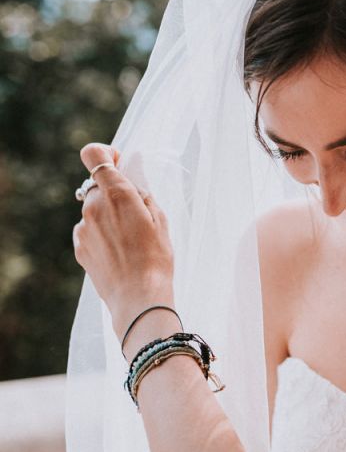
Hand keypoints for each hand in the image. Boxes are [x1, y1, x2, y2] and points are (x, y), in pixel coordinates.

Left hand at [73, 143, 175, 341]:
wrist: (139, 297)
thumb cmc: (156, 258)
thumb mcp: (161, 220)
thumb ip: (143, 193)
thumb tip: (133, 177)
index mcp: (117, 193)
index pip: (94, 154)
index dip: (106, 154)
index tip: (120, 164)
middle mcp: (94, 206)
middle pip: (99, 185)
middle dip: (115, 192)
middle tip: (137, 213)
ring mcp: (83, 227)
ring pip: (95, 209)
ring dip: (109, 216)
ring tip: (131, 240)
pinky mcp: (79, 246)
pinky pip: (90, 229)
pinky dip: (102, 234)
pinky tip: (120, 251)